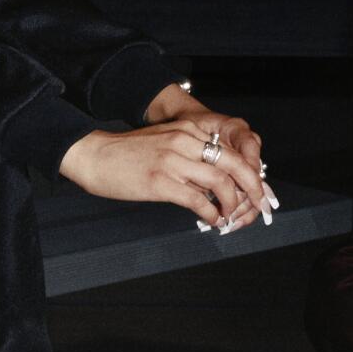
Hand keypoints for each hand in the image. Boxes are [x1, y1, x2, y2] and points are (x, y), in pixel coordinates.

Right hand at [62, 89, 270, 230]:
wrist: (94, 155)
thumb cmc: (126, 154)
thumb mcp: (164, 143)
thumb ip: (189, 155)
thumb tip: (213, 182)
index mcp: (188, 130)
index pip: (232, 151)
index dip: (250, 173)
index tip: (257, 189)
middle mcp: (185, 141)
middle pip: (234, 165)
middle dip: (252, 188)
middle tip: (258, 205)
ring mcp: (173, 161)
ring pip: (220, 184)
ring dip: (231, 204)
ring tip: (229, 216)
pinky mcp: (161, 182)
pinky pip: (198, 200)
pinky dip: (211, 213)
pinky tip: (211, 220)